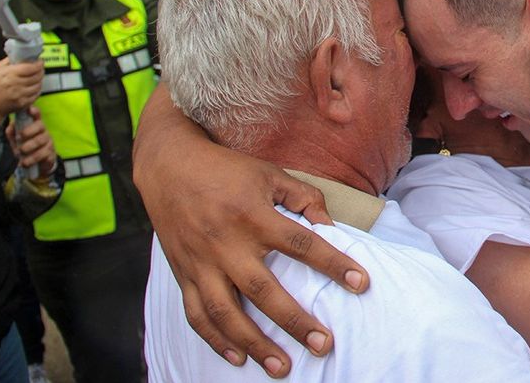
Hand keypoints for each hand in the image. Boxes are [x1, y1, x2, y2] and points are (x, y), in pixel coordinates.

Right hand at [0, 58, 43, 123]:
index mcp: (9, 73)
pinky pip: (36, 95)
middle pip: (37, 76)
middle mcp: (15, 84)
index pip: (31, 67)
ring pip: (38, 85)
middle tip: (38, 69)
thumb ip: (10, 61)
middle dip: (40, 71)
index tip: (39, 62)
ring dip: (39, 81)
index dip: (38, 64)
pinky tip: (32, 87)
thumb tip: (21, 55)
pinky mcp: (23, 103)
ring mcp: (20, 94)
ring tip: (34, 78)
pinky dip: (36, 90)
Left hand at [5, 106, 56, 172]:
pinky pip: (43, 154)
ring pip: (41, 140)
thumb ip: (12, 132)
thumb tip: (11, 127)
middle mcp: (43, 131)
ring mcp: (48, 142)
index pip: (36, 115)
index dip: (34, 111)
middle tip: (20, 137)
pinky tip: (25, 162)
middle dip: (29, 130)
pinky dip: (32, 159)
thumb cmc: (25, 147)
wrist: (37, 164)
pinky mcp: (51, 153)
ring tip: (20, 152)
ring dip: (29, 146)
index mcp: (34, 125)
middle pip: (40, 126)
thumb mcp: (15, 139)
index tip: (30, 109)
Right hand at [132, 86, 369, 377]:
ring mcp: (202, 263)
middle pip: (263, 290)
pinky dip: (216, 340)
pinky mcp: (184, 274)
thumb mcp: (269, 173)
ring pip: (227, 313)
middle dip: (294, 322)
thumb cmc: (226, 170)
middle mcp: (226, 244)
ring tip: (282, 367)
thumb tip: (329, 224)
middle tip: (324, 345)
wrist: (168, 166)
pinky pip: (197, 315)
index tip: (360, 283)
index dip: (332, 263)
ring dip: (254, 344)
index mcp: (253, 216)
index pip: (301, 244)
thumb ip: (302, 196)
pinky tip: (238, 358)